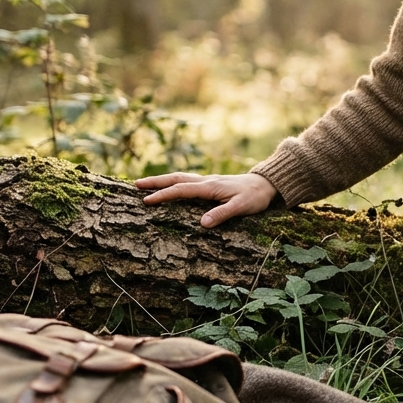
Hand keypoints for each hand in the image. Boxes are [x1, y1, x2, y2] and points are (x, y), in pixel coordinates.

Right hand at [135, 172, 277, 227]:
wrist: (266, 184)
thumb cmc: (254, 197)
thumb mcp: (241, 207)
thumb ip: (222, 214)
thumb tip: (202, 224)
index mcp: (210, 187)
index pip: (182, 190)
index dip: (164, 195)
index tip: (147, 201)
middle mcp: (206, 181)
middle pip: (176, 179)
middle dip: (155, 182)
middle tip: (135, 185)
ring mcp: (208, 181)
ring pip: (180, 178)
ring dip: (162, 180)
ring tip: (144, 184)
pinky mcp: (211, 184)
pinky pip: (187, 181)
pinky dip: (173, 182)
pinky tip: (169, 185)